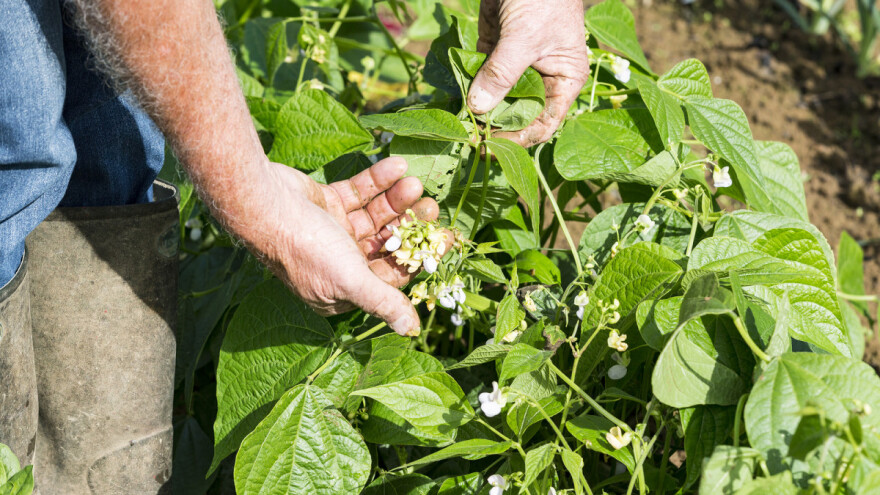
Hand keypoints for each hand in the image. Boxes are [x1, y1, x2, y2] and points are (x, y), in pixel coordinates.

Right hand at [252, 157, 449, 335]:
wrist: (261, 203)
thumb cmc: (305, 247)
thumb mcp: (350, 279)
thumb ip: (383, 302)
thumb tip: (411, 331)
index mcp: (344, 289)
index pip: (392, 275)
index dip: (420, 256)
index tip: (446, 236)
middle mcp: (339, 263)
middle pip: (387, 243)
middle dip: (411, 225)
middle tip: (432, 206)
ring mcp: (332, 233)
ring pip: (376, 217)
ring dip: (397, 200)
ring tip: (415, 183)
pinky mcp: (326, 204)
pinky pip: (360, 194)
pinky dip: (378, 181)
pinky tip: (397, 166)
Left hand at [468, 0, 588, 146]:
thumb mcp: (524, 38)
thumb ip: (502, 73)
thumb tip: (479, 109)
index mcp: (563, 80)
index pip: (543, 124)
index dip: (518, 139)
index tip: (490, 147)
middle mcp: (541, 78)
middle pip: (517, 114)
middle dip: (494, 126)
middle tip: (467, 138)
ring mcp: (515, 65)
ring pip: (495, 97)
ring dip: (477, 109)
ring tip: (456, 123)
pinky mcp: (493, 50)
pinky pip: (478, 76)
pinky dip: (466, 86)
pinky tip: (452, 98)